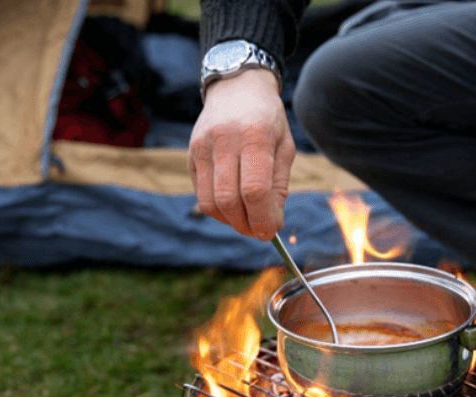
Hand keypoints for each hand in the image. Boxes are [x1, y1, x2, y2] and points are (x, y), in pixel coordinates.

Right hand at [188, 69, 294, 240]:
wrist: (236, 86)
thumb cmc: (267, 118)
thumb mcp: (285, 146)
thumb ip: (279, 185)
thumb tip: (272, 222)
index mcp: (255, 135)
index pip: (255, 190)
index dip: (262, 218)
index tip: (271, 232)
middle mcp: (224, 140)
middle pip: (230, 199)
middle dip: (246, 224)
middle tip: (259, 232)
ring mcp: (203, 147)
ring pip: (210, 201)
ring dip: (230, 221)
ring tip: (246, 221)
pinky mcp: (191, 153)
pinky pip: (200, 193)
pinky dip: (217, 210)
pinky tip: (232, 208)